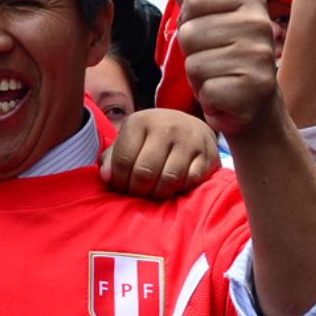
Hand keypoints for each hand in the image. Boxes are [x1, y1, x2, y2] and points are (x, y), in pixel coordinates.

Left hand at [100, 106, 218, 201]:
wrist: (191, 127)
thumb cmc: (152, 139)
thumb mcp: (130, 140)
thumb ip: (113, 158)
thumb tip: (107, 177)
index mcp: (141, 121)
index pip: (123, 160)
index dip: (120, 181)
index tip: (122, 187)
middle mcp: (166, 127)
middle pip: (145, 172)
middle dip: (138, 190)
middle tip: (139, 193)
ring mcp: (190, 140)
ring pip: (169, 179)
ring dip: (158, 194)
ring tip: (154, 193)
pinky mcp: (208, 155)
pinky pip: (191, 181)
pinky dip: (180, 190)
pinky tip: (174, 187)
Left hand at [168, 0, 281, 135]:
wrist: (255, 105)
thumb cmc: (226, 58)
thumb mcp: (206, 17)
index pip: (192, 0)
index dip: (191, 23)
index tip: (211, 35)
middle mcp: (260, 22)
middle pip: (190, 32)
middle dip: (193, 52)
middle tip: (216, 61)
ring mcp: (260, 56)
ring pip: (195, 62)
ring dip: (200, 76)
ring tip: (221, 77)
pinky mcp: (254, 88)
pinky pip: (206, 88)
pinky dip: (209, 97)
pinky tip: (226, 96)